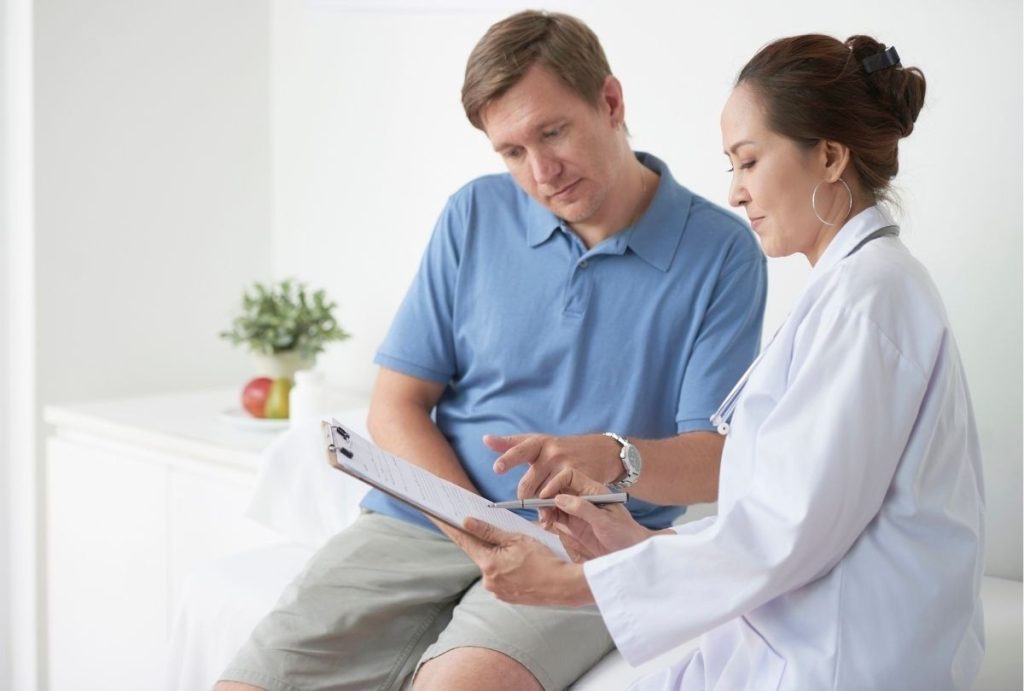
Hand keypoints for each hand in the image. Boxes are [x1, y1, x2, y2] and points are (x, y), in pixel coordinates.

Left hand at [452, 517, 593, 606]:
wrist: (564, 585)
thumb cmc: (544, 560)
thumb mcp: (517, 539)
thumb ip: (489, 531)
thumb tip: (467, 522)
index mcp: (488, 564)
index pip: (466, 542)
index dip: (455, 529)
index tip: (443, 519)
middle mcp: (488, 581)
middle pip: (480, 555)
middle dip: (487, 544)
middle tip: (501, 535)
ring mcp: (497, 591)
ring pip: (492, 567)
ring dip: (499, 558)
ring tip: (520, 554)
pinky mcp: (506, 598)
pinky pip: (501, 579)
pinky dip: (506, 570)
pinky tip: (521, 566)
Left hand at [485, 433, 620, 498]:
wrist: (600, 451)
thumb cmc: (561, 448)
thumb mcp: (538, 442)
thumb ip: (511, 444)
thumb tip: (485, 439)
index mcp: (538, 443)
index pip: (519, 450)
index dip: (508, 459)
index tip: (497, 468)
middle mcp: (551, 452)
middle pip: (528, 484)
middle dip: (525, 497)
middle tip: (527, 501)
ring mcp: (565, 465)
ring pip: (542, 495)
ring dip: (541, 505)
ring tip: (544, 506)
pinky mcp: (578, 479)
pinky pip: (559, 500)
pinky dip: (555, 508)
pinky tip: (556, 509)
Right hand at [536, 468, 659, 560]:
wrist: (632, 552)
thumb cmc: (625, 534)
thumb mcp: (605, 521)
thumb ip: (582, 509)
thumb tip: (559, 498)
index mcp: (593, 491)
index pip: (570, 476)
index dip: (555, 483)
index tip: (545, 496)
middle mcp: (583, 498)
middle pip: (558, 489)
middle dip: (546, 498)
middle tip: (542, 513)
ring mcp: (578, 512)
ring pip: (554, 504)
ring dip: (545, 510)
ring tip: (545, 521)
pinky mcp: (574, 525)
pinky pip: (556, 517)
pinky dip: (548, 519)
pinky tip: (547, 525)